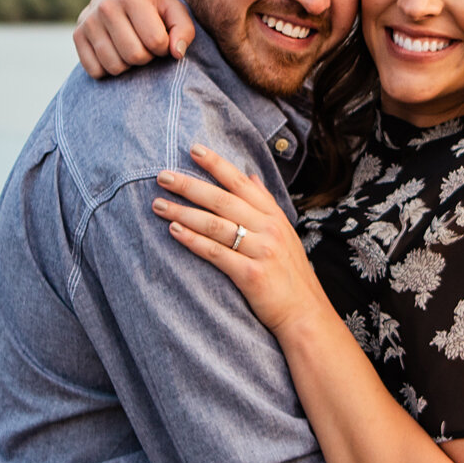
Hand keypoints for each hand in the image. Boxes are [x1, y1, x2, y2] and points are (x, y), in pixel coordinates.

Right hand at [73, 0, 194, 77]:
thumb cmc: (153, 5)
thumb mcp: (174, 10)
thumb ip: (184, 30)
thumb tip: (176, 54)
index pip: (156, 42)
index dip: (164, 47)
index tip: (162, 38)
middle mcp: (106, 7)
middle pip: (135, 57)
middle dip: (147, 57)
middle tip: (146, 45)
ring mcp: (88, 21)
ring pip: (115, 67)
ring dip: (128, 65)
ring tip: (132, 47)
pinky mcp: (77, 35)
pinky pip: (96, 71)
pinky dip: (109, 69)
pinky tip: (116, 52)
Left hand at [153, 144, 331, 336]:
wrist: (305, 312)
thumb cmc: (289, 273)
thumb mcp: (285, 233)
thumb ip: (266, 204)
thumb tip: (251, 176)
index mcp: (274, 215)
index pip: (242, 183)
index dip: (217, 164)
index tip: (193, 149)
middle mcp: (269, 228)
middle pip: (223, 200)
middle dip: (190, 185)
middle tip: (162, 176)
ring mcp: (261, 250)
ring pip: (216, 224)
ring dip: (184, 212)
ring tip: (158, 205)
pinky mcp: (251, 274)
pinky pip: (216, 253)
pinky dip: (193, 241)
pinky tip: (174, 231)